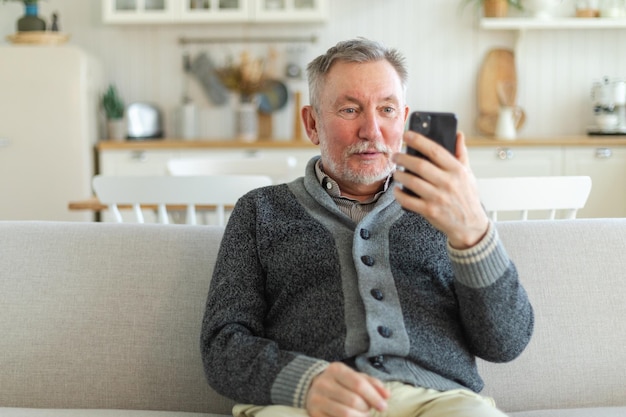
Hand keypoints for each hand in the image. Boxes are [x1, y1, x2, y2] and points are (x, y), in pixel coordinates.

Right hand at [306, 362, 389, 416]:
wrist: (313, 388)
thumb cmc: (340, 383)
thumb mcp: (355, 377)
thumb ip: (372, 384)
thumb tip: (387, 395)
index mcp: (336, 369)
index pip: (358, 384)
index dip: (373, 397)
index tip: (384, 406)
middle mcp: (324, 383)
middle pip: (354, 400)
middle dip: (366, 409)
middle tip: (368, 411)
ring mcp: (317, 399)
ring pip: (345, 414)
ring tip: (362, 416)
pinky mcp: (314, 413)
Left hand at [392, 131, 488, 248]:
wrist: (471, 226)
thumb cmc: (467, 198)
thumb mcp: (468, 174)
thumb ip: (461, 153)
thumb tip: (458, 134)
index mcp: (457, 170)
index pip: (435, 150)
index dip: (419, 140)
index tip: (407, 135)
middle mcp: (448, 182)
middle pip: (419, 165)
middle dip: (403, 158)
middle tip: (395, 155)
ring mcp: (438, 197)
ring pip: (411, 181)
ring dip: (400, 175)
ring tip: (396, 172)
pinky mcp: (430, 211)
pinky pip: (408, 200)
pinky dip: (399, 194)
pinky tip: (397, 190)